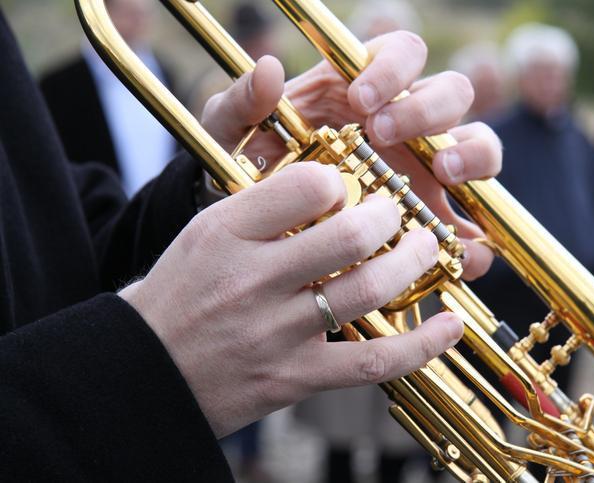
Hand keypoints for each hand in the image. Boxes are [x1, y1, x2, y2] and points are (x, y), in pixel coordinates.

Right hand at [120, 163, 462, 437]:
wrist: (145, 372)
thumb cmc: (182, 294)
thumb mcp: (205, 233)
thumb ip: (265, 208)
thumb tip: (333, 186)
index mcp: (227, 232)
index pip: (306, 185)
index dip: (341, 180)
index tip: (349, 187)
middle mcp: (252, 279)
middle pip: (350, 235)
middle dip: (389, 216)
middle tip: (398, 212)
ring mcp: (277, 332)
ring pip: (368, 290)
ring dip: (412, 263)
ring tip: (425, 246)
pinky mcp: (296, 377)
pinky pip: (373, 361)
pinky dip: (422, 344)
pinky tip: (449, 325)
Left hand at [202, 31, 501, 280]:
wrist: (258, 238)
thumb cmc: (250, 173)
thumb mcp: (230, 139)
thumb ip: (239, 104)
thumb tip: (269, 68)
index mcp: (363, 90)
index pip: (402, 52)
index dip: (393, 68)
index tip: (361, 99)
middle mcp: (405, 124)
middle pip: (453, 92)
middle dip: (428, 109)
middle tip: (386, 135)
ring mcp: (426, 171)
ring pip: (479, 144)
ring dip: (473, 154)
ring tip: (444, 174)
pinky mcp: (432, 217)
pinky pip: (473, 222)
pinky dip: (476, 236)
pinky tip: (458, 248)